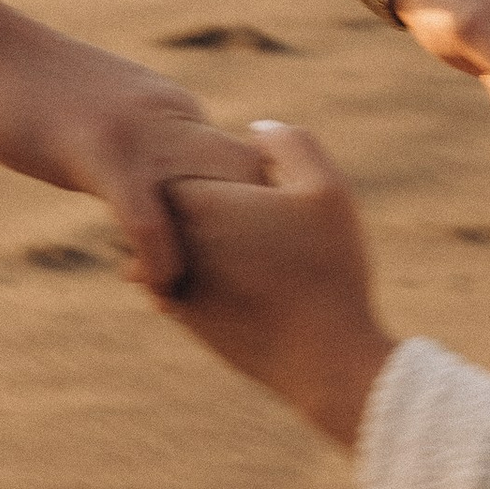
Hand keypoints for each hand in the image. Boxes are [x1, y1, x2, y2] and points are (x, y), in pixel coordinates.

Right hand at [0, 0, 261, 293]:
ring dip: (212, 259)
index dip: (244, 224)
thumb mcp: (98, 117)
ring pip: (217, 200)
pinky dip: (160, 262)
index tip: (212, 263)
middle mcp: (175, 118)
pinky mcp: (100, 150)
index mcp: (178, 112)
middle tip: (212, 289)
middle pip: (253, 183)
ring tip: (183, 296)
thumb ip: (133, 149)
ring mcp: (141, 133)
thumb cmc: (23, 84)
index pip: (246, 169)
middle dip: (248, 244)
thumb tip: (147, 190)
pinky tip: (145, 282)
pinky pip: (150, 219)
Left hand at [162, 126, 393, 444]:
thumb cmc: (328, 270)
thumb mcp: (326, 190)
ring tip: (239, 235)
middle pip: (162, 207)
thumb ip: (291, 145)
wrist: (322, 360)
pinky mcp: (188, 322)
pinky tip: (244, 274)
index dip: (199, 161)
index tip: (229, 168)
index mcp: (198, 204)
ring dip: (190, 240)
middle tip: (229, 196)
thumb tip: (256, 128)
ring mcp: (175, 287)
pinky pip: (179, 284)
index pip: (172, 165)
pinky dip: (200, 275)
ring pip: (166, 248)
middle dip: (188, 199)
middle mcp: (173, 246)